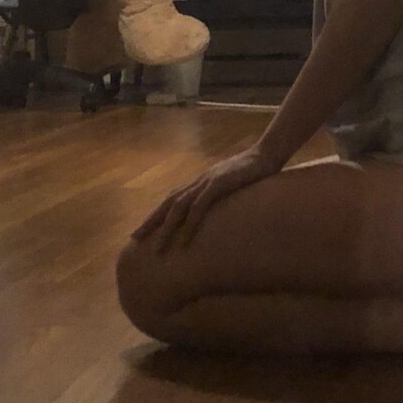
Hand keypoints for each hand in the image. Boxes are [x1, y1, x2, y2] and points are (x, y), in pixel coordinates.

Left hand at [129, 146, 278, 252]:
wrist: (267, 155)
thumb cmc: (252, 173)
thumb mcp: (232, 187)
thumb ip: (221, 197)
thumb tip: (216, 215)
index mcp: (200, 183)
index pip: (172, 199)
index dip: (156, 214)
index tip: (143, 230)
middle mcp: (198, 182)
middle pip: (168, 203)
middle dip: (151, 222)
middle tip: (135, 239)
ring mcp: (207, 182)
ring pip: (179, 207)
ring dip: (166, 228)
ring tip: (158, 248)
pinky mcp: (219, 184)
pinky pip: (200, 207)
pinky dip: (190, 224)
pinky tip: (184, 240)